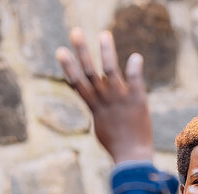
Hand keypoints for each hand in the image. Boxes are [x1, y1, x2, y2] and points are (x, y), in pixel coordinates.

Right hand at [56, 28, 152, 163]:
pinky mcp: (137, 100)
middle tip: (75, 32)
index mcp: (95, 108)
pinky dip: (134, 68)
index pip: (78, 84)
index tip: (60, 50)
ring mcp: (121, 99)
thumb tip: (95, 101)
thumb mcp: (102, 128)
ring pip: (110, 71)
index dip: (68, 67)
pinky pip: (135, 80)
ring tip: (103, 34)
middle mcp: (105, 100)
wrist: (132, 157)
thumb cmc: (117, 146)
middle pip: (90, 73)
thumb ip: (98, 111)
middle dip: (81, 52)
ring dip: (106, 51)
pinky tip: (136, 57)